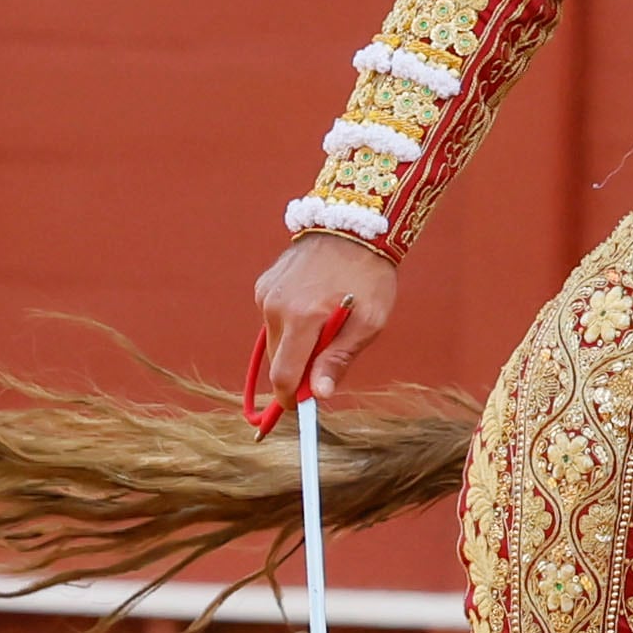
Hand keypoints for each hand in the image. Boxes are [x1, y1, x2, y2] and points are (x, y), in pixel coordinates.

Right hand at [249, 232, 401, 409]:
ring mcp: (266, 294)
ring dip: (296, 345)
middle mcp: (276, 307)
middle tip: (327, 361)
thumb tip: (319, 395)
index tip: (302, 408)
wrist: (353, 225)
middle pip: (277, 361)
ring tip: (326, 324)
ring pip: (275, 340)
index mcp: (302, 319)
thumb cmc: (368, 276)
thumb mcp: (368, 322)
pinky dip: (290, 323)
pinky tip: (314, 306)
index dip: (291, 399)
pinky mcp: (264, 285)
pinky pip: (273, 319)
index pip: (283, 377)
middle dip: (298, 371)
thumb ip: (339, 359)